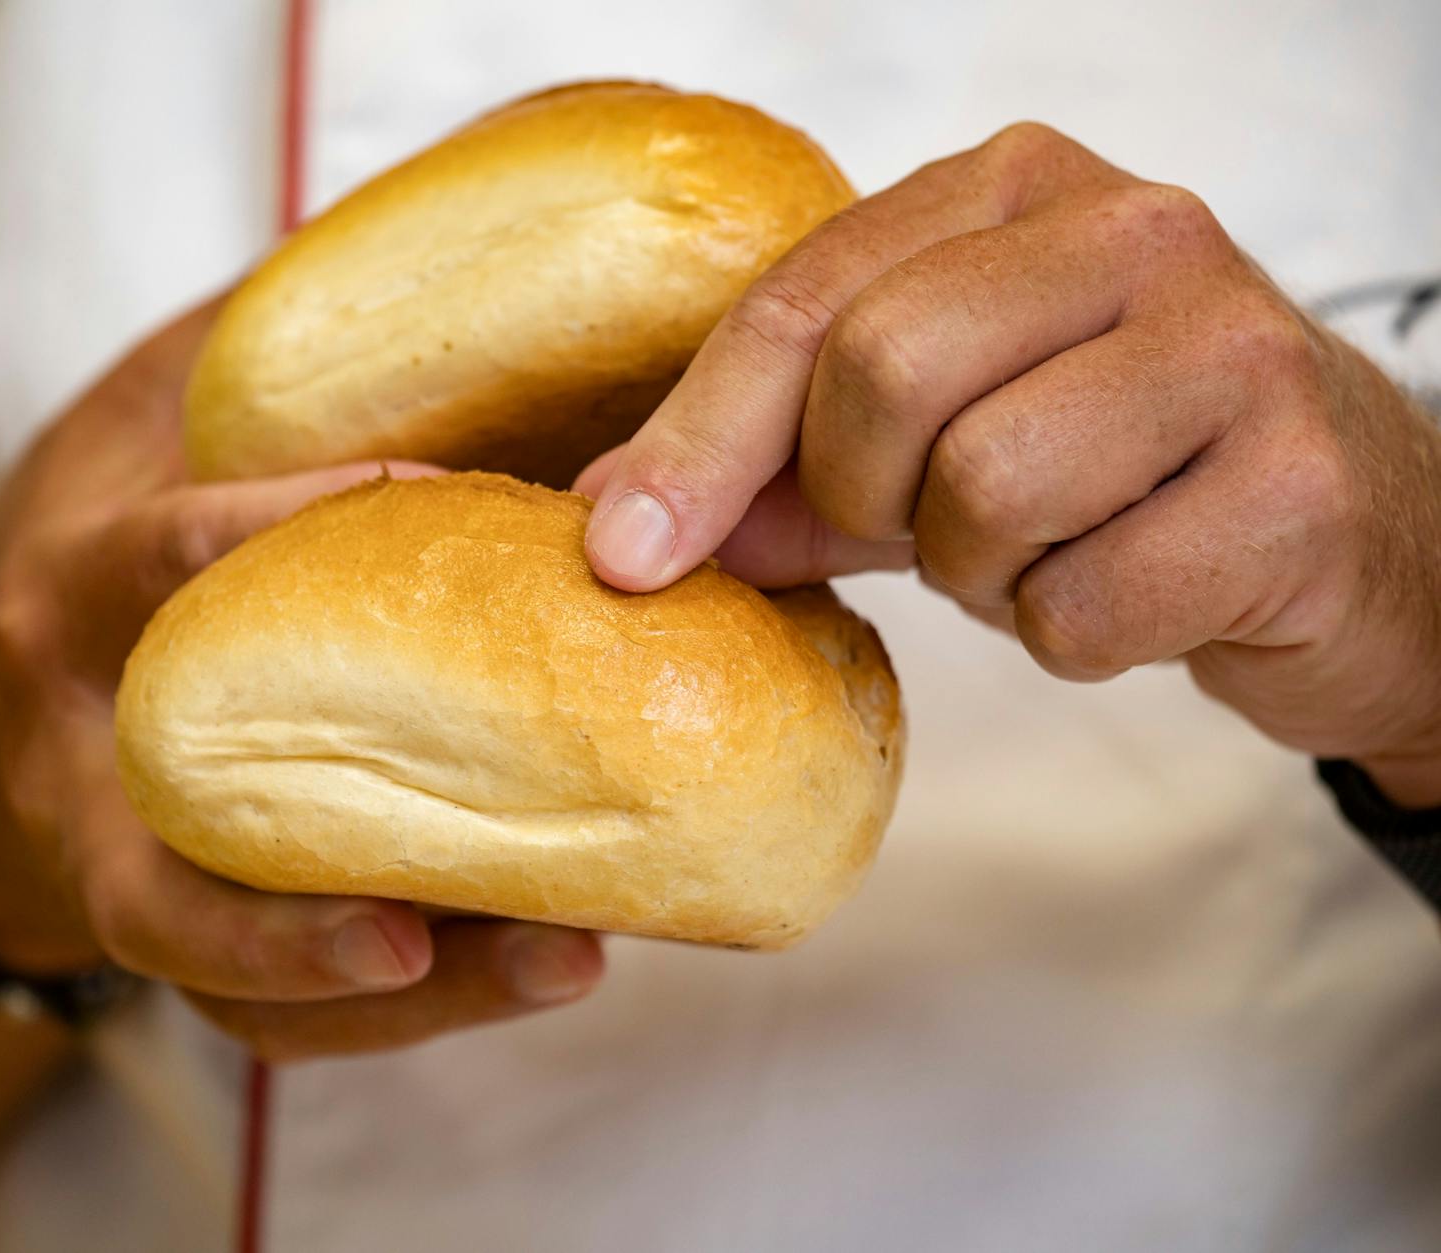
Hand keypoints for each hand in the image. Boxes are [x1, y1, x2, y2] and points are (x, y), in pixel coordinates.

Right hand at [0, 303, 602, 1059]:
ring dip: (404, 995)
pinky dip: (412, 1004)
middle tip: (447, 924)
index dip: (278, 531)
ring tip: (567, 959)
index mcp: (66, 599)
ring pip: (232, 980)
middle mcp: (76, 763)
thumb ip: (250, 362)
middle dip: (298, 925)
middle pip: (160, 887)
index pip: (160, 563)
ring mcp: (118, 867)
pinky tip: (546, 955)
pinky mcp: (186, 930)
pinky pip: (283, 1009)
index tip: (439, 494)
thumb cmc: (103, 526)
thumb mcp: (143, 416)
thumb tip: (428, 243)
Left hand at [578, 123, 1440, 805]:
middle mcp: (1135, 230)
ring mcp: (1233, 347)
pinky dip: (1073, 636)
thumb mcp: (928, 441)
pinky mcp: (1295, 483)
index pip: (804, 301)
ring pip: (983, 493)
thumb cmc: (1110, 467)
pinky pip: (1081, 607)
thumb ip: (779, 467)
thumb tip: (618, 522)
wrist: (1340, 528)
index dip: (699, 438)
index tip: (624, 552)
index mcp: (1017, 187)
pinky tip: (1134, 588)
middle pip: (881, 377)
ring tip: (1049, 546)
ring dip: (983, 572)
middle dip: (868, 498)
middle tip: (927, 527)